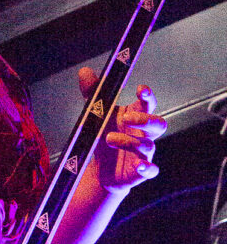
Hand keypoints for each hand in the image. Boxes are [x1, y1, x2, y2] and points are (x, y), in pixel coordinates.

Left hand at [79, 68, 166, 193]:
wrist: (102, 169)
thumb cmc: (104, 136)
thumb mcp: (97, 114)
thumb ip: (93, 94)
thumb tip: (84, 71)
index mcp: (135, 116)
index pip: (148, 104)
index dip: (148, 96)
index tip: (141, 89)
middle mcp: (144, 134)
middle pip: (158, 123)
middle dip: (144, 119)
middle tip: (127, 117)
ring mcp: (145, 153)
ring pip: (148, 145)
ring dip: (129, 141)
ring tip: (109, 138)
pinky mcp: (141, 171)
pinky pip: (151, 169)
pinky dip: (147, 167)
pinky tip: (140, 166)